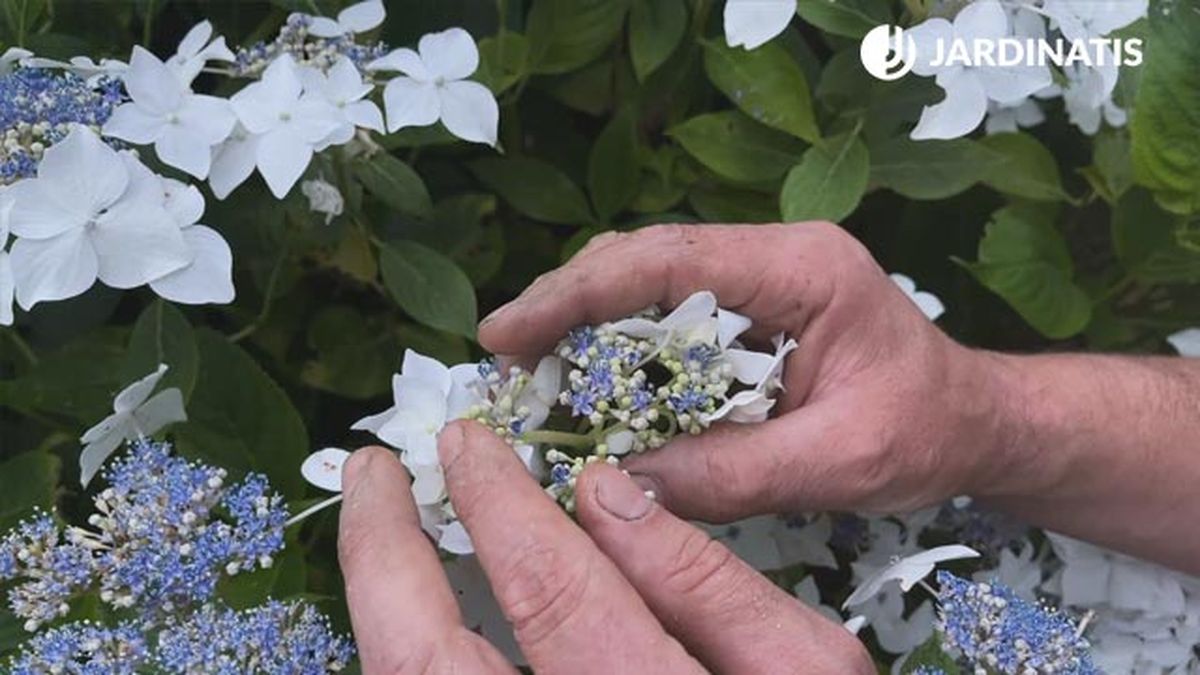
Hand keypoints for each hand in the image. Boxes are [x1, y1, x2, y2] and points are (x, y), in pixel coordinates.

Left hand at [338, 421, 872, 673]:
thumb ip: (708, 583)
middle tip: (374, 473)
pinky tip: (417, 614)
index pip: (548, 590)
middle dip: (384, 554)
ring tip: (377, 533)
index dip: (497, 505)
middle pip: (426, 663)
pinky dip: (413, 657)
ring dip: (379, 608)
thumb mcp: (804, 670)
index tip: (468, 443)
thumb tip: (605, 492)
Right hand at [478, 222, 1011, 520]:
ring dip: (584, 329)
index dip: (578, 292)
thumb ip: (734, 473)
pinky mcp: (749, 314)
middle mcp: (771, 258)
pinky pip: (668, 322)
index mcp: (800, 268)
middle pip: (644, 261)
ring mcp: (758, 281)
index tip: (508, 332)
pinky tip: (585, 388)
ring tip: (525, 375)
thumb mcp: (840, 461)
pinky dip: (619, 354)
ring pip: (647, 287)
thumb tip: (621, 486)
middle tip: (500, 360)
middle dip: (566, 306)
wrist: (976, 422)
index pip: (669, 259)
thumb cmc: (927, 430)